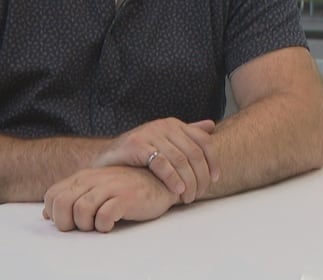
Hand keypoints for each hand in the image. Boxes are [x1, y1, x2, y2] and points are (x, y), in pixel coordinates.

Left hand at [42, 166, 176, 232]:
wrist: (159, 181)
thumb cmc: (125, 188)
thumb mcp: (94, 189)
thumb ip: (71, 197)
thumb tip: (47, 214)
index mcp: (83, 177)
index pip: (52, 196)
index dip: (55, 214)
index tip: (70, 221)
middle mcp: (94, 179)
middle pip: (62, 204)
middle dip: (67, 222)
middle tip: (82, 226)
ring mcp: (110, 187)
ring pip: (81, 210)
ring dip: (86, 225)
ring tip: (98, 224)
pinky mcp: (126, 197)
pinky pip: (104, 216)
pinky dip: (104, 225)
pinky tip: (111, 224)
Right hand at [92, 118, 218, 203]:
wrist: (106, 157)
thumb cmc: (138, 154)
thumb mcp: (165, 142)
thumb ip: (187, 134)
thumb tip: (211, 125)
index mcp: (175, 125)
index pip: (204, 142)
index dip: (213, 161)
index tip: (215, 179)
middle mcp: (165, 126)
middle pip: (194, 153)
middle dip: (201, 176)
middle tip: (199, 194)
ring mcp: (150, 133)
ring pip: (180, 159)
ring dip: (188, 181)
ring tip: (188, 197)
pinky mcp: (137, 144)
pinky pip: (161, 163)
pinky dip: (172, 178)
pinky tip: (177, 190)